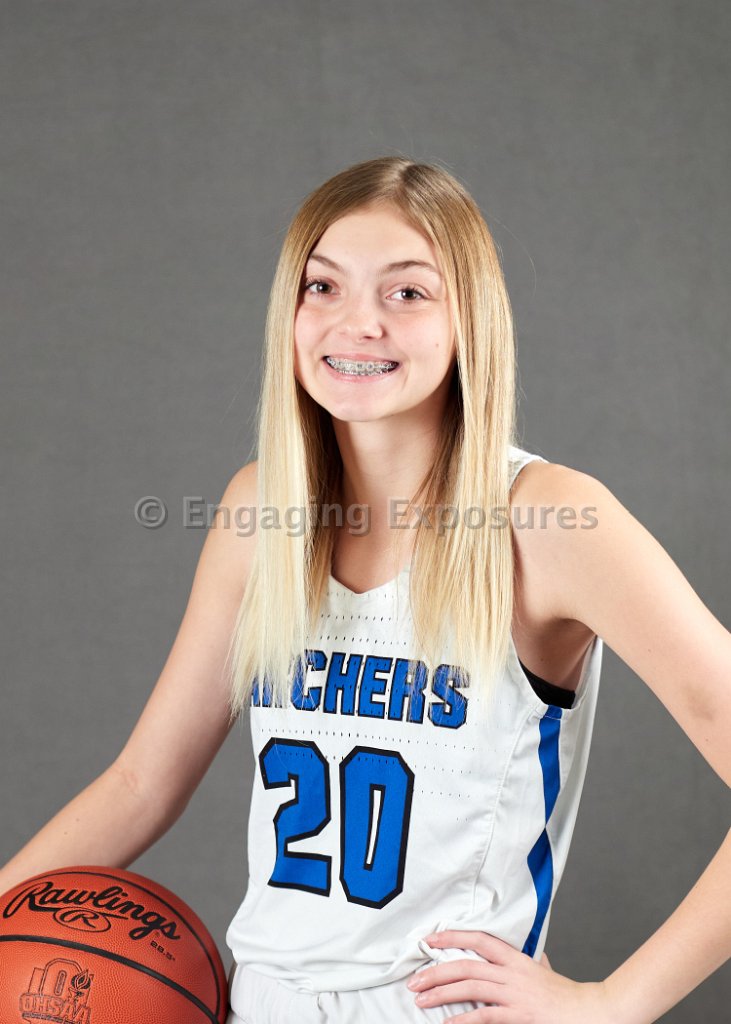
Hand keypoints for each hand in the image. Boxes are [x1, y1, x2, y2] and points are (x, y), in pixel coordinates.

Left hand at [407, 930, 611, 1022]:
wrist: (592, 1013)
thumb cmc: (568, 996)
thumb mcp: (547, 972)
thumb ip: (536, 963)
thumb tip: (537, 957)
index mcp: (517, 959)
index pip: (479, 939)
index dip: (453, 936)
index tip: (430, 940)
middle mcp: (512, 973)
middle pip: (466, 964)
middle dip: (436, 972)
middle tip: (414, 981)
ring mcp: (515, 994)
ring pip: (470, 987)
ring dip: (441, 993)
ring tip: (420, 1000)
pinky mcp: (520, 1015)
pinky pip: (485, 1016)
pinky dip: (463, 1020)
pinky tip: (447, 1023)